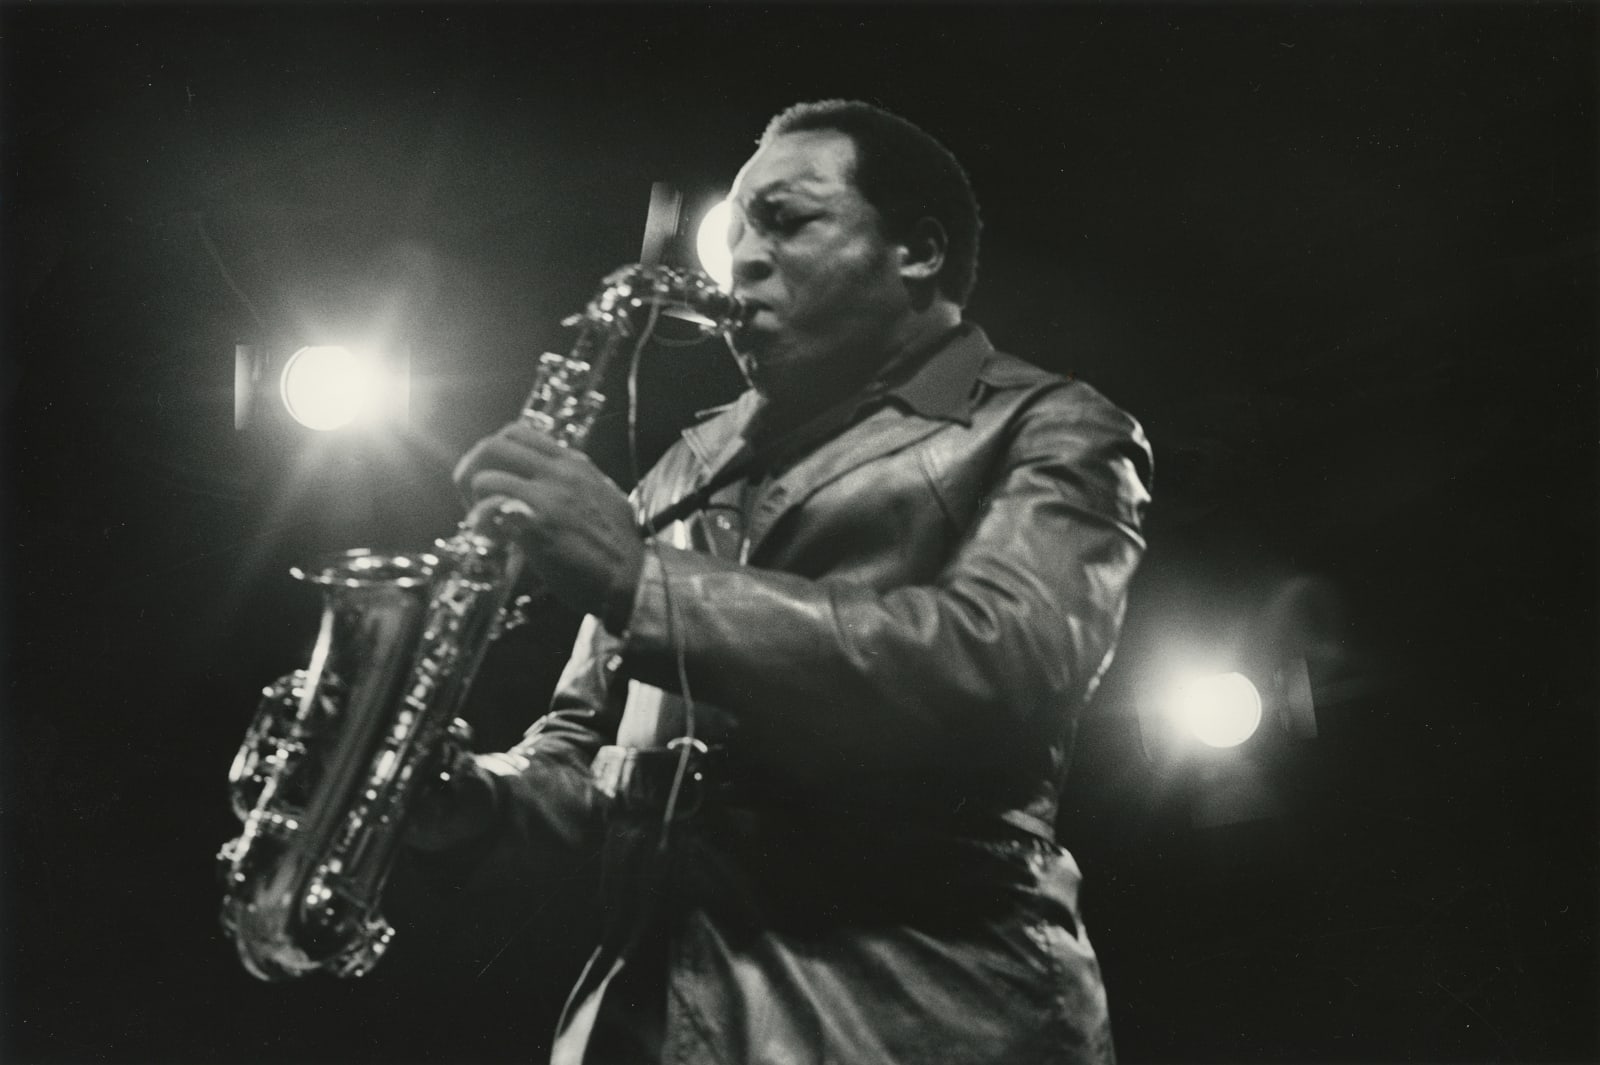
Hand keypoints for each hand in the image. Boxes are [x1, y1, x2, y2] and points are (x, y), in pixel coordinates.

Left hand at [452, 422, 643, 622]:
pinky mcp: (538, 523)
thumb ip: (576, 487)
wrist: (635, 578)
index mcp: (574, 464)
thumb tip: (550, 488)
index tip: (496, 482)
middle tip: (476, 501)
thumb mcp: (604, 500)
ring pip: (485, 478)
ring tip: (487, 527)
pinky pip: (490, 509)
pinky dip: (482, 525)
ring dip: (476, 504)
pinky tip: (493, 542)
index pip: (518, 434)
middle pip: (492, 446)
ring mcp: (548, 495)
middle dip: (473, 471)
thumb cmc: (620, 548)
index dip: (495, 455)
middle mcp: (560, 471)